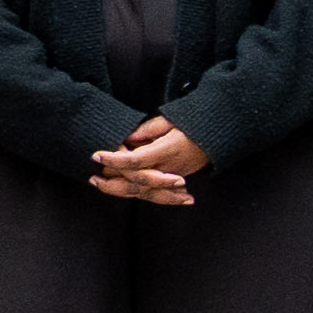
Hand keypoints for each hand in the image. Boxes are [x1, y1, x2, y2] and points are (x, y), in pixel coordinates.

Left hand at [86, 114, 203, 206]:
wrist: (220, 135)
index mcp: (168, 150)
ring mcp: (173, 176)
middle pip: (136, 183)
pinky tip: (120, 191)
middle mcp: (170, 168)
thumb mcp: (173, 118)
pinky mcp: (175, 181)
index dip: (114, 159)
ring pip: (143, 192)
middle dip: (112, 182)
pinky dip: (136, 194)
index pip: (136, 160)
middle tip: (92, 178)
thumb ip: (149, 129)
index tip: (97, 155)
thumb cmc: (196, 122)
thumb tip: (128, 138)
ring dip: (119, 190)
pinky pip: (153, 193)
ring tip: (100, 184)